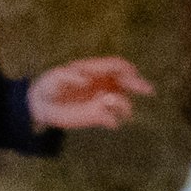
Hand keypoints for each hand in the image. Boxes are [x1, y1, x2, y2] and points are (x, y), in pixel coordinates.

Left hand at [27, 57, 153, 131]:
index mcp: (95, 70)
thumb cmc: (49, 85)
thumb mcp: (55, 78)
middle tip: (149, 90)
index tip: (132, 73)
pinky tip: (112, 124)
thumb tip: (87, 80)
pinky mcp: (95, 115)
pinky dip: (113, 121)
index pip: (116, 66)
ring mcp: (100, 99)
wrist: (41, 105)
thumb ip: (70, 76)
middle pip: (125, 81)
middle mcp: (102, 83)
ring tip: (123, 111)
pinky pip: (110, 119)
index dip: (125, 68)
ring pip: (120, 100)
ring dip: (123, 105)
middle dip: (137, 84)